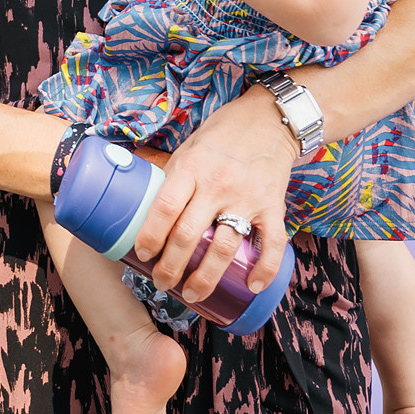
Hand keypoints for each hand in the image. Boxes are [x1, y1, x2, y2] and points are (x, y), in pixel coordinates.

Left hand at [132, 87, 297, 302]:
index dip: (150, 236)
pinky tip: (252, 286)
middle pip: (189, 235)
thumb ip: (173, 177)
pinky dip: (264, 268)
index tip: (142, 255)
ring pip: (225, 247)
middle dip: (172, 267)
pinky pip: (271, 243)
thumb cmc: (221, 135)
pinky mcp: (273, 205)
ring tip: (193, 294)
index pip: (165, 208)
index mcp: (191, 168)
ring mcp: (247, 197)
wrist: (269, 119)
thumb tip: (142, 206)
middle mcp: (217, 184)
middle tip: (162, 283)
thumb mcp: (188, 148)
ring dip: (206, 277)